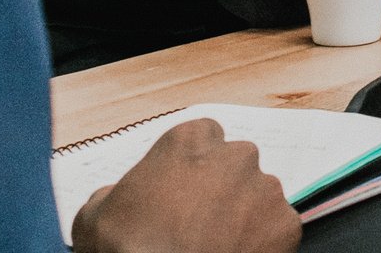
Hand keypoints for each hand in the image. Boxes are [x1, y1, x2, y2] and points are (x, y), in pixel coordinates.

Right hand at [72, 117, 302, 251]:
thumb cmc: (127, 248)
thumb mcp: (95, 214)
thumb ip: (113, 191)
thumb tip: (114, 196)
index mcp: (191, 140)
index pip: (202, 138)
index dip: (192, 166)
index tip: (182, 191)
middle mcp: (235, 155)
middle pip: (234, 163)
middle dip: (221, 187)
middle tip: (199, 221)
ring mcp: (265, 189)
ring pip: (258, 195)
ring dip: (243, 213)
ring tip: (218, 243)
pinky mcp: (286, 225)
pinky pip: (276, 229)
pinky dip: (262, 242)